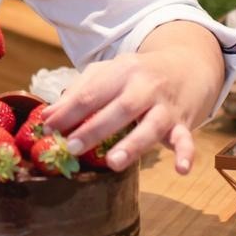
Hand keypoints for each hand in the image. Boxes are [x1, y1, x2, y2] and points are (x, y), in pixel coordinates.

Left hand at [39, 22, 223, 174]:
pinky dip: (186, 154)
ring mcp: (165, 106)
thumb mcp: (108, 73)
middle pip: (119, 108)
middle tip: (72, 147)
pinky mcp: (183, 123)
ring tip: (113, 162)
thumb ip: (78, 92)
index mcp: (121, 71)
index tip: (48, 128)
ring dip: (132, 144)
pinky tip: (181, 170)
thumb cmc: (138, 73)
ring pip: (150, 125)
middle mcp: (144, 87)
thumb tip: (46, 116)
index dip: (68, 111)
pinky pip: (186, 139)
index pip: (91, 92)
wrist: (188, 65)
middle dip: (95, 129)